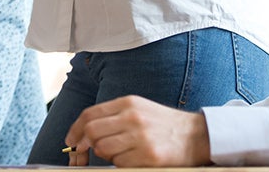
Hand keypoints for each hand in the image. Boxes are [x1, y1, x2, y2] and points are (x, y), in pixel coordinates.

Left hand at [64, 96, 209, 167]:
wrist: (197, 135)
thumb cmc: (164, 124)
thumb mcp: (139, 109)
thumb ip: (113, 116)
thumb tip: (85, 131)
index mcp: (128, 103)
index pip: (90, 114)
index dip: (75, 129)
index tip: (71, 141)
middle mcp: (132, 118)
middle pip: (92, 132)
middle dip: (86, 145)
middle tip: (89, 151)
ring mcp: (141, 138)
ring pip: (104, 150)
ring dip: (107, 155)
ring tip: (121, 153)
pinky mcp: (149, 157)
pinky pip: (120, 164)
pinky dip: (121, 165)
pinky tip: (133, 159)